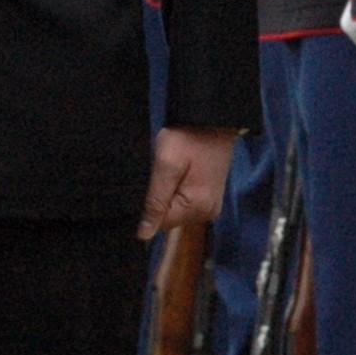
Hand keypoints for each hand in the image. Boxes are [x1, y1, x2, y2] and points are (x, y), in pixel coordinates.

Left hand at [139, 125, 238, 239]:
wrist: (211, 119)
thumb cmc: (188, 138)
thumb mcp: (166, 166)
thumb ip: (155, 202)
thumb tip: (144, 235)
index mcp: (198, 208)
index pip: (160, 223)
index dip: (149, 205)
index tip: (151, 182)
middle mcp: (207, 213)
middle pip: (169, 217)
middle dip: (160, 198)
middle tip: (162, 171)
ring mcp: (211, 205)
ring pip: (176, 209)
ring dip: (168, 193)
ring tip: (171, 169)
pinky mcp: (209, 196)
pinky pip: (185, 201)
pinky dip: (177, 189)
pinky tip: (178, 172)